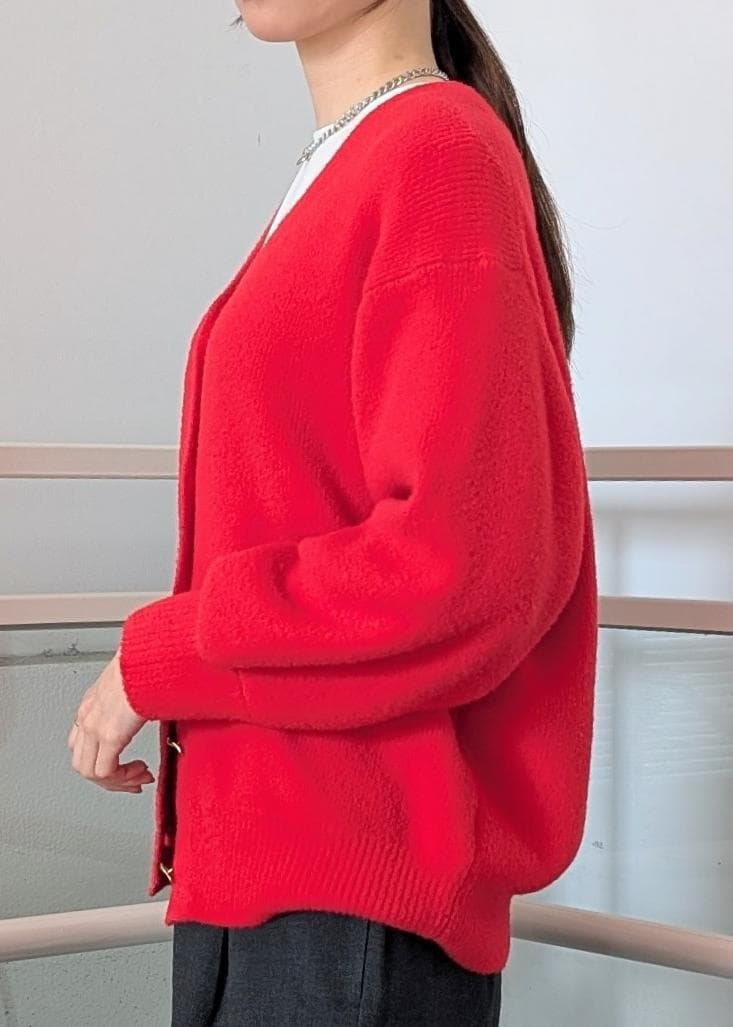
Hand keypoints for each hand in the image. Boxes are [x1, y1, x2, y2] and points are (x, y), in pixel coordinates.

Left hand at [68, 647, 153, 792]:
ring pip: (89, 771)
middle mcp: (88, 715)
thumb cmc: (153, 661)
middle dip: (112, 778)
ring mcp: (95, 725)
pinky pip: (105, 772)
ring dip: (117, 781)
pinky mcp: (109, 734)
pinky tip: (140, 771)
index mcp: (94, 702)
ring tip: (139, 777)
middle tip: (135, 778)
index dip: (106, 761)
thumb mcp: (140, 683)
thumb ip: (140, 697)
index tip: (129, 765)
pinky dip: (122, 779)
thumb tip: (161, 704)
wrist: (155, 652)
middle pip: (83, 763)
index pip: (83, 744)